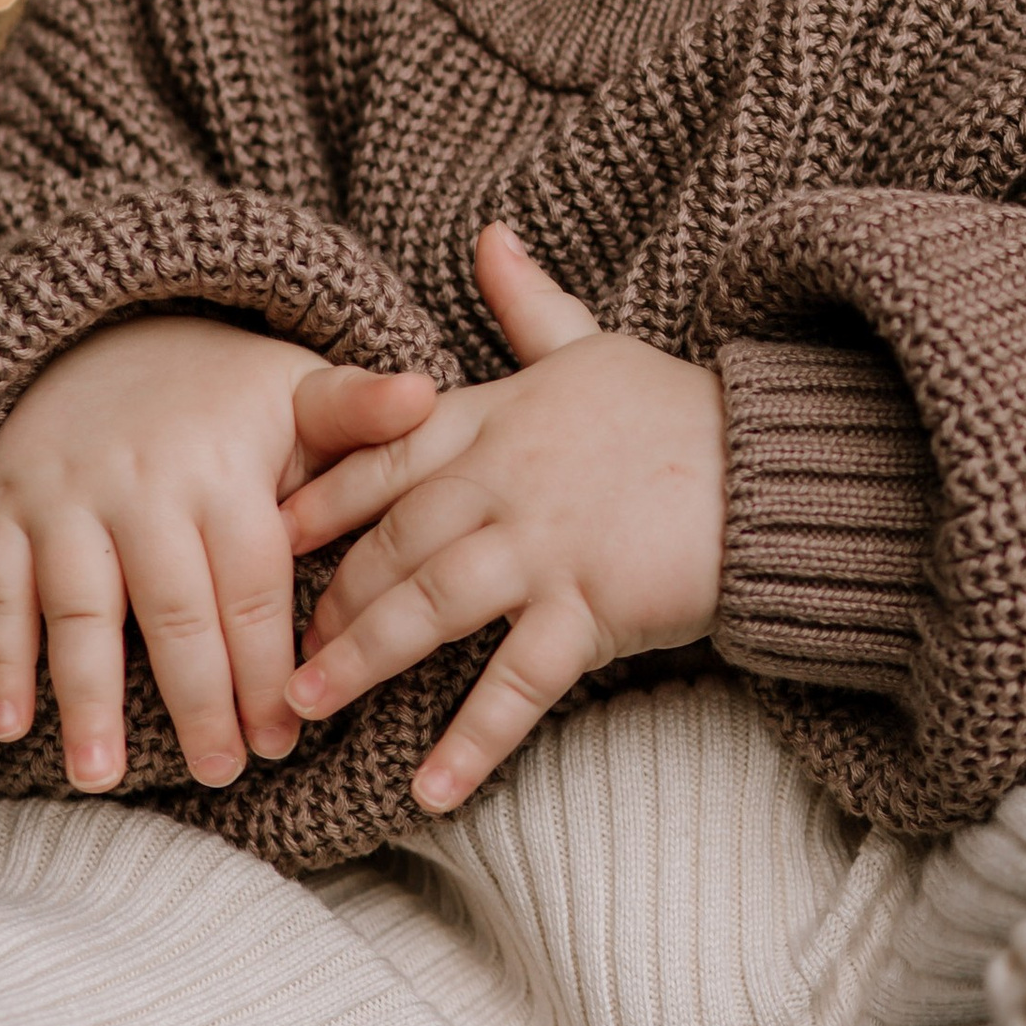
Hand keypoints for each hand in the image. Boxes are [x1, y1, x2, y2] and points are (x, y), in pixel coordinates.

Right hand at [0, 314, 435, 793]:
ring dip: (88, 696)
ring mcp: (64, 498)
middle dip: (197, 698)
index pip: (252, 583)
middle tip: (220, 772)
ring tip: (103, 777)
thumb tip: (424, 395)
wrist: (99, 330)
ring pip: (77, 607)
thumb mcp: (293, 388)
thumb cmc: (220, 390)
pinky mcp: (3, 507)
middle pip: (171, 608)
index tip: (286, 736)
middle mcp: (139, 485)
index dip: (269, 664)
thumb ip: (355, 414)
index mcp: (221, 467)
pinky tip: (11, 728)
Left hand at [277, 223, 726, 812]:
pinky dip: (471, 740)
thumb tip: (489, 235)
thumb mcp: (592, 346)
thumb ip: (527, 304)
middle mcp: (503, 479)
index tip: (257, 537)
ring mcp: (543, 545)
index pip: (382, 455)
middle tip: (274, 654)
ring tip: (308, 708)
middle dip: (326, 600)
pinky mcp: (589, 606)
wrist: (767, 467)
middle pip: (388, 542)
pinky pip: (516, 683)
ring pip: (427, 607)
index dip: (316, 499)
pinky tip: (428, 790)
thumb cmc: (674, 410)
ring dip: (362, 661)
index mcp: (494, 417)